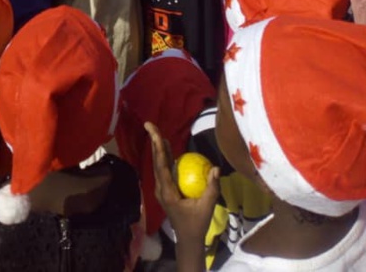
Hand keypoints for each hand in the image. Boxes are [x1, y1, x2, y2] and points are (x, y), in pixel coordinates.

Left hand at [146, 121, 218, 246]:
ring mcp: (161, 190)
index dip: (158, 148)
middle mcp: (160, 189)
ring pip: (157, 165)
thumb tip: (216, 168)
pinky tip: (167, 148)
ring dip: (158, 149)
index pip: (161, 165)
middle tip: (149, 125)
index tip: (155, 133)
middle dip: (153, 142)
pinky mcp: (165, 191)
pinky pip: (163, 170)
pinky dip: (164, 157)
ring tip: (157, 133)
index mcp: (167, 192)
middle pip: (156, 161)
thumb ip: (212, 188)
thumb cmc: (197, 224)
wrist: (188, 240)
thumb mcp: (207, 207)